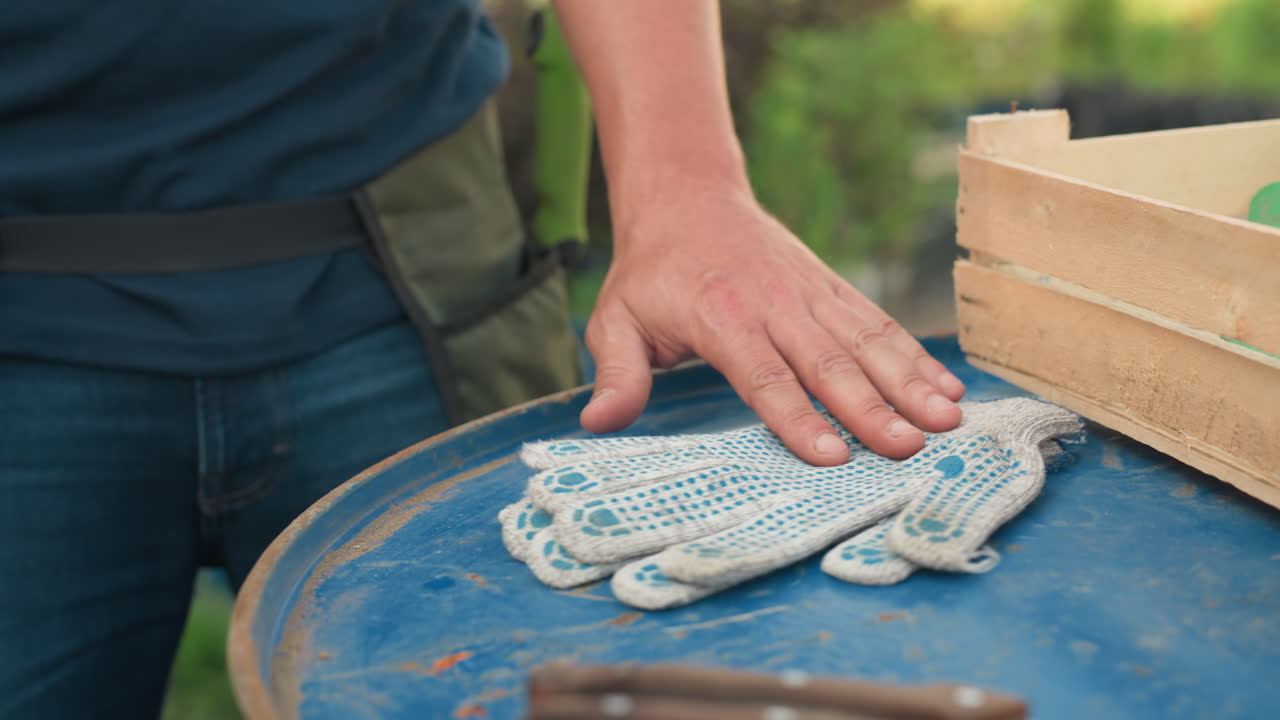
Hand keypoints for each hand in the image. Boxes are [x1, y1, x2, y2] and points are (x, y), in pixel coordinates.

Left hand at [580, 180, 965, 463]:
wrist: (688, 197)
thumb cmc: (650, 272)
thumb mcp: (614, 319)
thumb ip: (616, 373)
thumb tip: (596, 424)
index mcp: (720, 315)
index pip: (762, 374)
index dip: (796, 417)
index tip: (830, 456)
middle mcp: (773, 301)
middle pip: (827, 360)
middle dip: (872, 406)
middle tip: (910, 446)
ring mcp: (809, 291)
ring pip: (866, 339)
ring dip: (909, 380)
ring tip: (947, 419)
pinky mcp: (830, 287)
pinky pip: (878, 322)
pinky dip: (915, 354)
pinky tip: (947, 386)